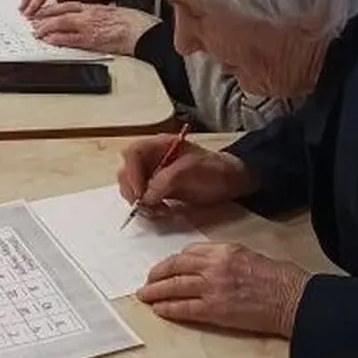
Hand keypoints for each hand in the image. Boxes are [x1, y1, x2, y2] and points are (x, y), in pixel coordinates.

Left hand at [31, 3, 158, 55]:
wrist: (143, 31)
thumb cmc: (134, 23)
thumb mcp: (114, 12)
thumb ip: (99, 14)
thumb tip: (92, 19)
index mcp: (95, 6)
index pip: (68, 3)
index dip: (53, 7)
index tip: (43, 9)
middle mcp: (89, 14)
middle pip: (60, 12)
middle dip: (44, 16)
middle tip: (32, 20)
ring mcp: (88, 26)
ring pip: (60, 24)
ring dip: (45, 28)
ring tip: (35, 32)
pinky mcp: (91, 40)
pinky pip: (69, 39)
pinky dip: (57, 39)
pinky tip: (48, 40)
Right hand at [116, 135, 252, 210]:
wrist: (230, 181)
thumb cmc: (214, 169)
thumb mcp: (192, 169)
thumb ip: (167, 180)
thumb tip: (146, 197)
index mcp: (159, 146)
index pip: (133, 154)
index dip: (132, 172)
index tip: (140, 192)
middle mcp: (152, 159)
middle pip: (127, 173)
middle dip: (134, 191)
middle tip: (148, 206)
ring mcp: (154, 176)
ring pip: (132, 189)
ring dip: (141, 203)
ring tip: (160, 210)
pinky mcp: (158, 191)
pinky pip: (144, 201)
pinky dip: (149, 209)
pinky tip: (163, 211)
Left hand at [136, 243, 309, 335]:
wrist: (291, 298)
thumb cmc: (277, 277)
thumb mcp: (247, 255)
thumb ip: (222, 258)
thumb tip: (202, 265)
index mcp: (223, 250)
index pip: (188, 253)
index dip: (172, 262)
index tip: (165, 268)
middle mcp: (213, 266)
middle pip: (175, 268)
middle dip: (157, 275)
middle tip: (146, 282)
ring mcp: (212, 288)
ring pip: (174, 287)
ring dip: (156, 292)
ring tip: (145, 296)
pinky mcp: (214, 310)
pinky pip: (184, 308)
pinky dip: (169, 308)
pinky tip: (159, 309)